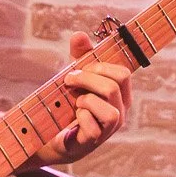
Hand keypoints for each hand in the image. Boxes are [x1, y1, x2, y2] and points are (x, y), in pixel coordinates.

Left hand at [33, 31, 132, 166]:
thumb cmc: (70, 102)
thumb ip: (79, 55)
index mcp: (121, 93)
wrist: (53, 134)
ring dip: (86, 100)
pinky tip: (74, 118)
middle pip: (113, 87)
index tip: (81, 67)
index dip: (100, 66)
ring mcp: (109, 129)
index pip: (123, 74)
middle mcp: (121, 111)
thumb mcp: (76, 75)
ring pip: (109, 110)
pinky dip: (80, 117)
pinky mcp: (95, 141)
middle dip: (86, 79)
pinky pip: (92, 126)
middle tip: (69, 81)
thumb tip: (79, 34)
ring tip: (76, 103)